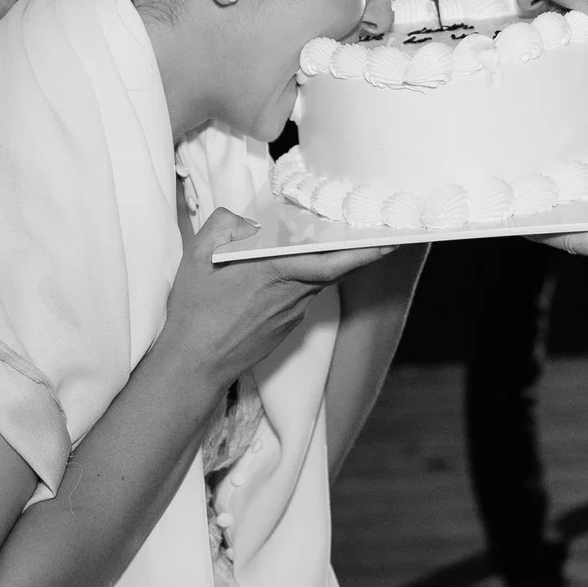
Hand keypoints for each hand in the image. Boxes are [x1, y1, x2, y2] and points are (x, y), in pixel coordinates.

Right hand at [161, 210, 394, 386]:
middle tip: (376, 230)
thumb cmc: (195, 314)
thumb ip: (223, 226)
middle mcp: (292, 294)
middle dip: (356, 249)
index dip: (365, 250)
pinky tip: (290, 272)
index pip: (331, 259)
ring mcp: (292, 314)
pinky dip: (306, 280)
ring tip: (330, 241)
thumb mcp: (196, 258)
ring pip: (319, 281)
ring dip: (328, 263)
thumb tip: (248, 220)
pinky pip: (304, 296)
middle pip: (334, 268)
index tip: (392, 239)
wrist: (194, 365)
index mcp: (274, 271)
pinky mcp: (287, 327)